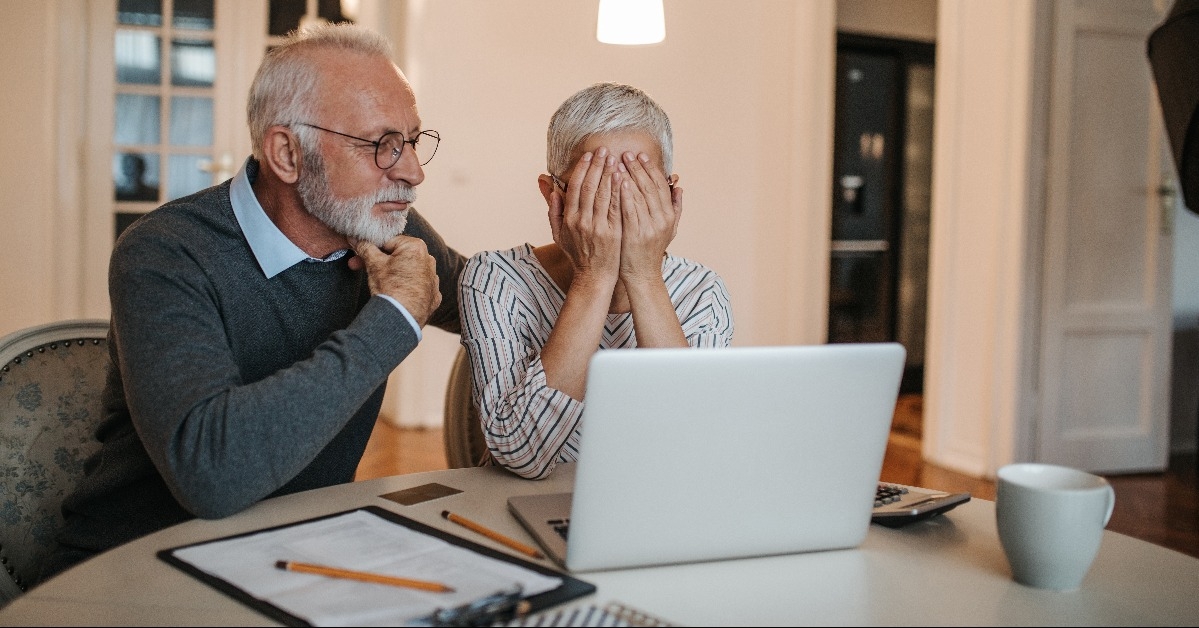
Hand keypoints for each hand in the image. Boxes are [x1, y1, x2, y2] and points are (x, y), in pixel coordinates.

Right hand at [350, 235, 440, 325]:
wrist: (402, 318)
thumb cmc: (389, 288)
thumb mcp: (373, 264)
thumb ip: (364, 247)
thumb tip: (354, 237)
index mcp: (416, 247)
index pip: (388, 242)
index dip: (372, 248)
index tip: (360, 255)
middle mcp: (429, 260)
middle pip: (398, 256)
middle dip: (379, 261)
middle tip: (359, 267)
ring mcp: (433, 279)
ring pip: (408, 271)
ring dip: (394, 274)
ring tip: (380, 284)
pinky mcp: (433, 295)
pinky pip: (418, 286)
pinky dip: (407, 288)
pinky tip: (396, 294)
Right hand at [549, 147, 622, 286]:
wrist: (594, 276)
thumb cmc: (577, 254)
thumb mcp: (559, 235)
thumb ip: (554, 212)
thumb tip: (552, 190)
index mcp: (569, 219)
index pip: (574, 188)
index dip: (582, 169)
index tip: (589, 155)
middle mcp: (582, 222)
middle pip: (589, 187)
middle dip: (597, 166)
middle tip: (604, 150)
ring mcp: (598, 227)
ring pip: (604, 195)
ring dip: (609, 174)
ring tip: (616, 158)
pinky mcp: (614, 233)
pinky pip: (617, 207)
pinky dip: (620, 191)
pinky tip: (624, 178)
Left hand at [616, 151, 680, 282]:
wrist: (642, 275)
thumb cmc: (650, 250)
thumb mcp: (668, 229)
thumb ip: (675, 208)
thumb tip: (679, 187)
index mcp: (669, 216)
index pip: (660, 186)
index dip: (651, 169)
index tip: (641, 155)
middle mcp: (661, 219)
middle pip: (649, 187)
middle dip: (638, 168)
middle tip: (626, 153)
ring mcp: (649, 227)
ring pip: (639, 195)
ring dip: (629, 176)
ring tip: (619, 162)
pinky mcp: (635, 234)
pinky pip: (630, 209)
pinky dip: (625, 194)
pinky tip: (618, 181)